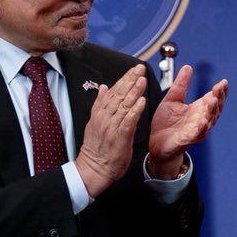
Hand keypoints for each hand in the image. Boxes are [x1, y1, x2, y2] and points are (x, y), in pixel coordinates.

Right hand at [74, 65, 145, 197]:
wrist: (94, 168)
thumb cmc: (98, 148)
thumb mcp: (95, 122)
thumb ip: (101, 105)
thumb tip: (103, 88)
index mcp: (100, 113)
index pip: (112, 91)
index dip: (123, 79)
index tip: (133, 68)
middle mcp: (105, 117)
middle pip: (118, 95)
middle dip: (130, 80)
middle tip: (139, 68)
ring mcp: (111, 126)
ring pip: (123, 105)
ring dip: (134, 91)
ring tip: (142, 79)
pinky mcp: (119, 136)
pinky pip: (128, 121)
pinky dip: (135, 110)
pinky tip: (141, 101)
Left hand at [148, 64, 228, 179]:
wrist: (156, 143)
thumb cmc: (165, 123)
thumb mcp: (172, 99)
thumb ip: (181, 84)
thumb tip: (188, 66)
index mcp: (199, 108)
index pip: (214, 98)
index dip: (220, 91)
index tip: (223, 82)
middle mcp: (201, 119)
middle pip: (215, 108)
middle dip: (219, 98)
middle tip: (219, 88)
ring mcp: (196, 130)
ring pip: (209, 120)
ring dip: (212, 111)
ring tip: (213, 100)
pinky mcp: (187, 140)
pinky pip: (197, 134)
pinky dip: (202, 128)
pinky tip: (204, 121)